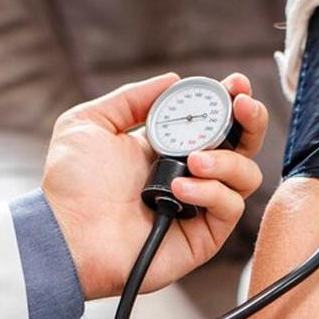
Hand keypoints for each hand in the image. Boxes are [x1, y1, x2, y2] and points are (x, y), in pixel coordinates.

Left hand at [41, 72, 268, 299]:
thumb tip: (173, 80)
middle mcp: (189, 176)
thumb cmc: (71, 185)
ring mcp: (199, 208)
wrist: (67, 234)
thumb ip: (132, 98)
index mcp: (167, 149)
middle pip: (243, 147)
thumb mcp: (92, 122)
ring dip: (227, 161)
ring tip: (194, 160)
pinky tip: (180, 190)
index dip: (230, 102)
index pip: (214, 122)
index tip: (235, 84)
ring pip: (246, 176)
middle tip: (242, 107)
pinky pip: (230, 208)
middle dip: (251, 121)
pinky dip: (211, 192)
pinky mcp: (203, 238)